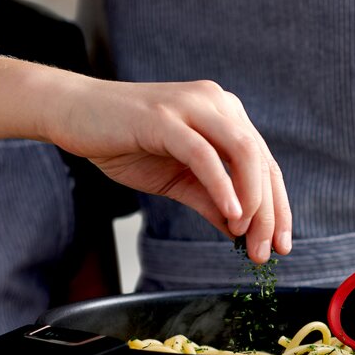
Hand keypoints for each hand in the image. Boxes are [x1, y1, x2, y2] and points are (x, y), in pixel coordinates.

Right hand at [49, 77, 291, 264]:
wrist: (73, 114)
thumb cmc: (125, 142)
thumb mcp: (178, 180)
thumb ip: (211, 202)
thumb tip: (241, 232)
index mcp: (225, 115)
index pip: (265, 164)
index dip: (278, 207)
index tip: (281, 245)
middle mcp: (216, 103)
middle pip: (261, 161)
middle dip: (270, 212)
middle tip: (266, 251)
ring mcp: (191, 106)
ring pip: (243, 153)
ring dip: (253, 201)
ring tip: (248, 236)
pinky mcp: (164, 117)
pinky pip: (204, 154)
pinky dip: (222, 186)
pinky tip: (231, 215)